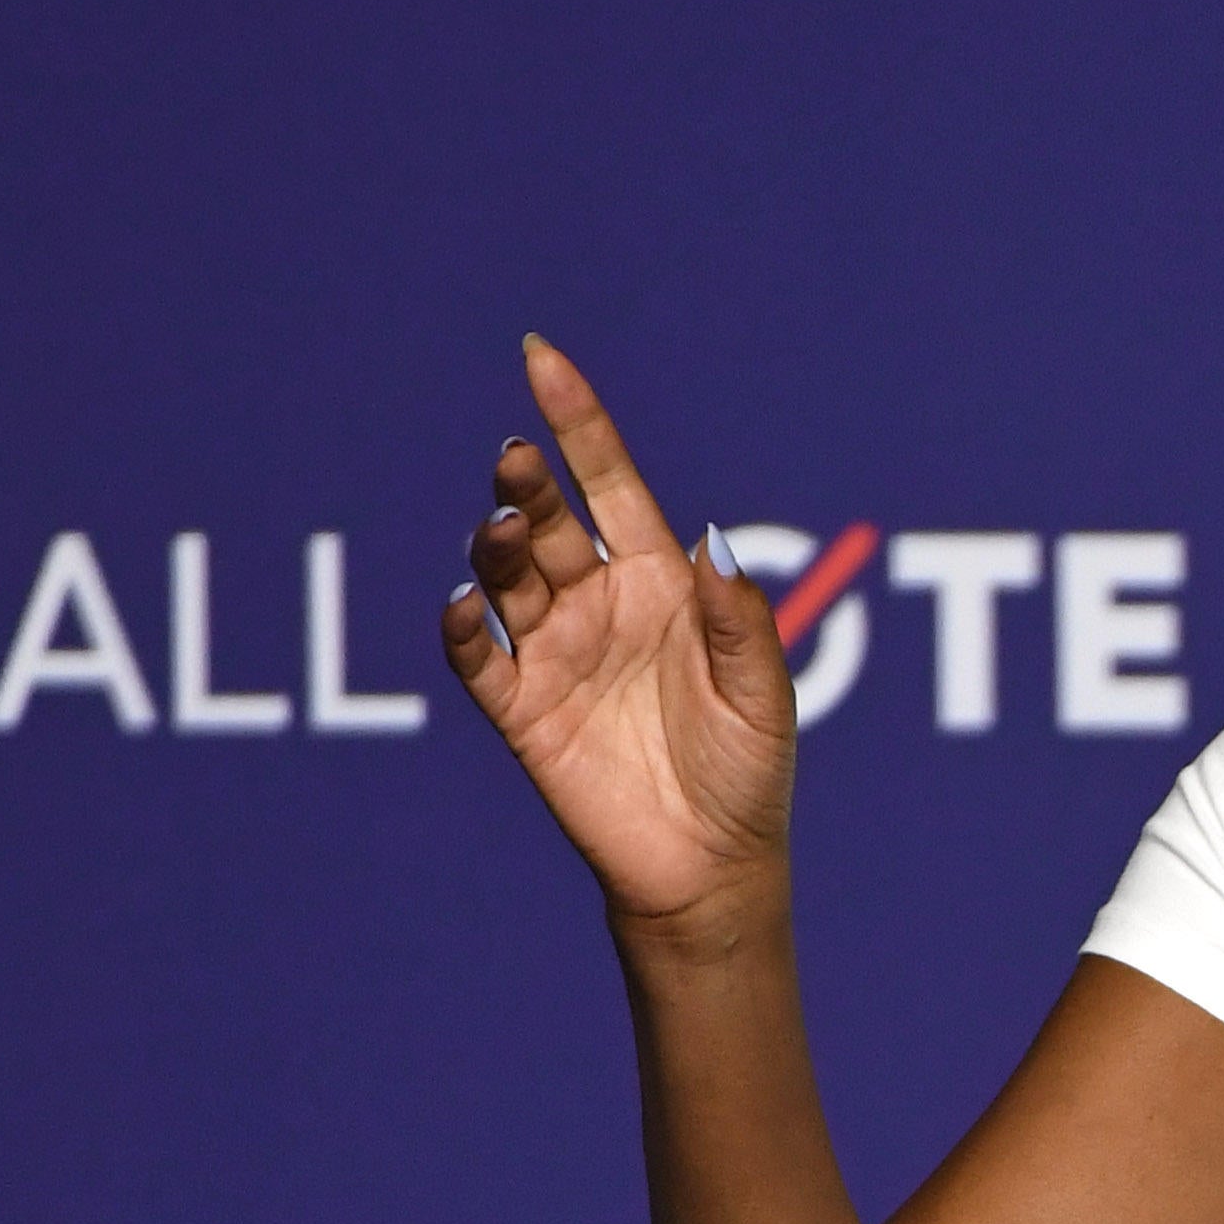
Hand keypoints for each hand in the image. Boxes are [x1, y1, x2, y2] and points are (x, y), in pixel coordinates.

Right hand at [443, 336, 796, 929]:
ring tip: (504, 531)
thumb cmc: (750, 773)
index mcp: (662, 583)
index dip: (578, 421)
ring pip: (508, 578)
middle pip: (550, 522)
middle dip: (529, 483)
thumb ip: (739, 620)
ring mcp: (555, 654)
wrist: (713, 867)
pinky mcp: (521, 711)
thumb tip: (713, 539)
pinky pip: (476, 661)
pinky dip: (460, 629)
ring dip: (497, 548)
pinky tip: (464, 607)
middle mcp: (600, 604)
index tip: (539, 356)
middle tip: (516, 458)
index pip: (611, 483)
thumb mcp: (763, 694)